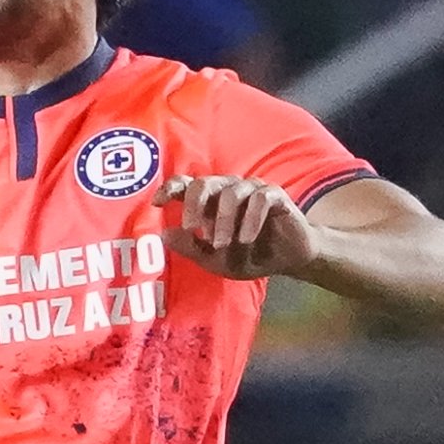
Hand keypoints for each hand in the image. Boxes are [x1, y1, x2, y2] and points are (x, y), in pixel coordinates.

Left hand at [160, 173, 317, 280]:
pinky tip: (247, 239)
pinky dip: (250, 220)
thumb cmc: (247, 256)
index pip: (185, 185)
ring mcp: (251, 190)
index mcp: (209, 202)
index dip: (170, 188)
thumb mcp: (214, 260)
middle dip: (193, 204)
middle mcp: (227, 190)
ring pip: (231, 193)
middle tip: (189, 226)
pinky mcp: (274, 195)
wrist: (286, 260)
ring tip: (222, 244)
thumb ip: (190, 248)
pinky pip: (259, 199)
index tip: (157, 202)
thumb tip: (164, 235)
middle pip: (203, 182)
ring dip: (223, 221)